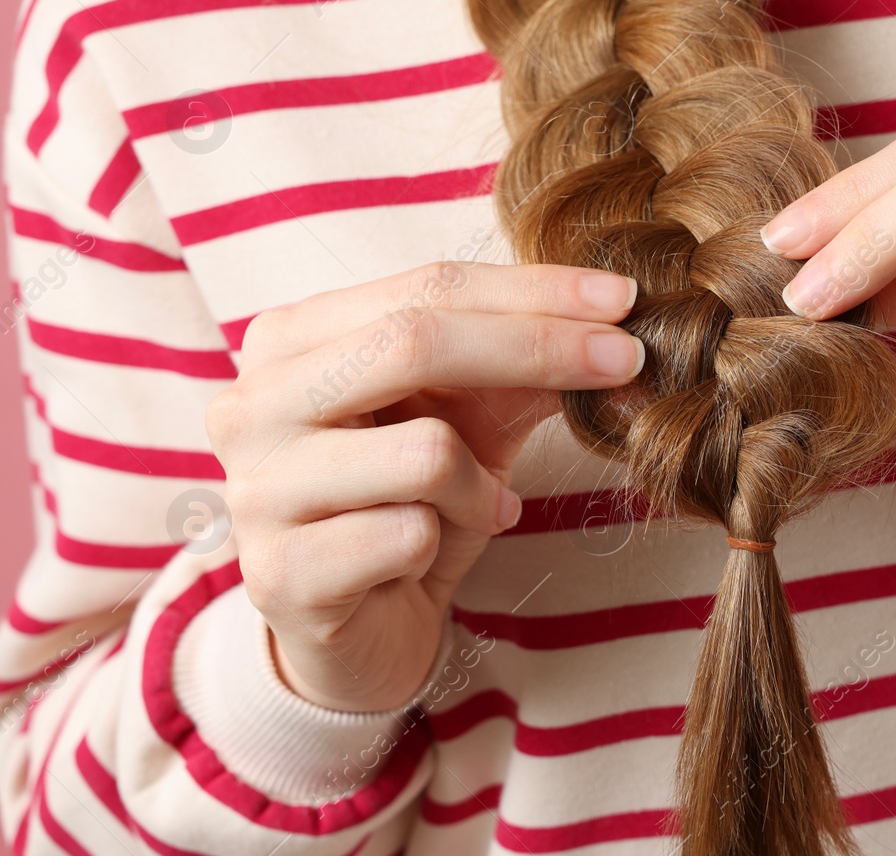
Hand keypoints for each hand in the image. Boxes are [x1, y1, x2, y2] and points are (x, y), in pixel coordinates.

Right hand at [205, 261, 643, 712]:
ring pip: (422, 452)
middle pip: (413, 343)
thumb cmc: (411, 504)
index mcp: (291, 341)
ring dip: (480, 482)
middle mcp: (251, 403)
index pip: (425, 287)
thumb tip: (608, 320)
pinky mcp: (279, 576)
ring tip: (481, 505)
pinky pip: (408, 537)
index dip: (532, 291)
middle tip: (625, 364)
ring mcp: (254, 491)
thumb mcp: (472, 421)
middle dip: (538, 348)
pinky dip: (444, 544)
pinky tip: (429, 556)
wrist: (361, 629)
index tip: (624, 300)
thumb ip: (520, 366)